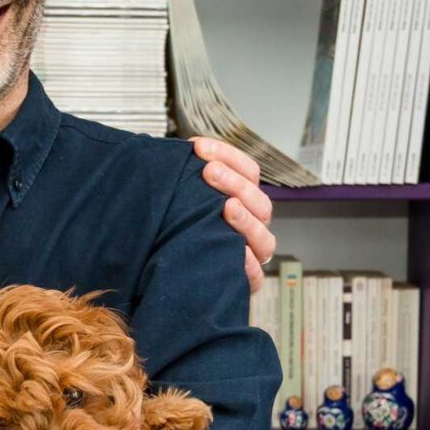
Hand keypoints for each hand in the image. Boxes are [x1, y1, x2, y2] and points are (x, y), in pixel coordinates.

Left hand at [189, 137, 275, 293]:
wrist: (165, 274)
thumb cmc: (174, 227)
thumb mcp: (180, 198)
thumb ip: (185, 177)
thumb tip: (178, 150)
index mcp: (242, 200)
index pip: (248, 171)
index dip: (228, 156)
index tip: (199, 146)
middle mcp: (251, 226)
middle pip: (258, 202)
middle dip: (235, 182)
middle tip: (209, 171)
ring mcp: (250, 254)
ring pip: (263, 237)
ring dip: (246, 219)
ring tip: (228, 207)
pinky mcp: (243, 282)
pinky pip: (255, 276)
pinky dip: (248, 263)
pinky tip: (238, 252)